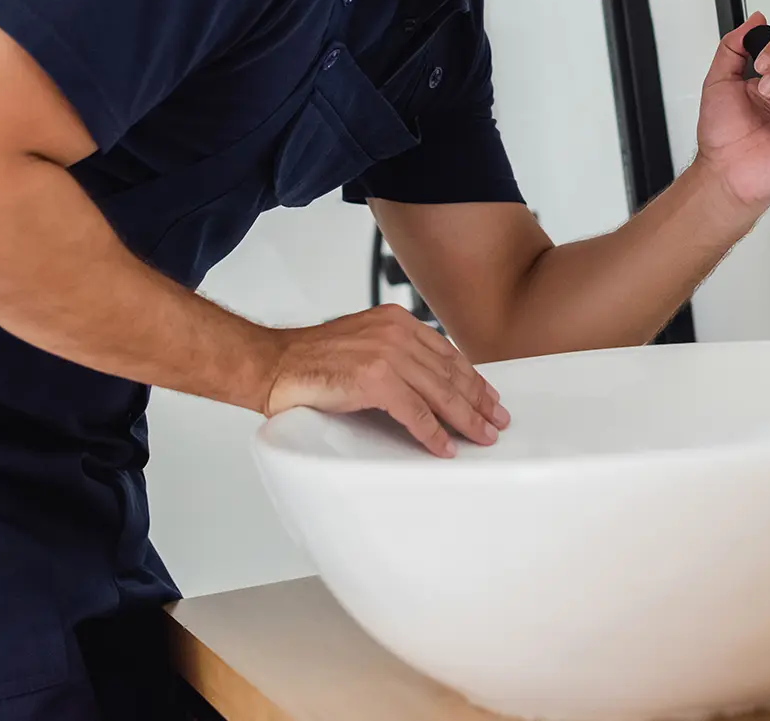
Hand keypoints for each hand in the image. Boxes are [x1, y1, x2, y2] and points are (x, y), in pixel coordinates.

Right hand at [260, 303, 509, 456]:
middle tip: (497, 421)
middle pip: (450, 373)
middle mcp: (396, 333)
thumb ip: (393, 353)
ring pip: (440, 394)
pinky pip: (415, 413)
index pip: (446, 353)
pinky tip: (445, 448)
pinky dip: (433, 434)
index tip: (489, 397)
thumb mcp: (362, 342)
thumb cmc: (310, 359)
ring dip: (466, 419)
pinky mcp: (374, 381)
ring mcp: (386, 355)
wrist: (273, 364)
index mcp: (395, 321)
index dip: (472, 378)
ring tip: (482, 436)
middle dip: (478, 400)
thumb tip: (425, 382)